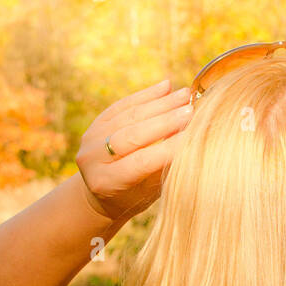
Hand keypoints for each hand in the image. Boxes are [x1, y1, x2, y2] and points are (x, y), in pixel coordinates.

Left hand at [76, 79, 193, 220]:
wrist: (99, 195)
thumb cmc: (132, 199)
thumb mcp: (147, 193)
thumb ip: (163, 168)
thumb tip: (192, 142)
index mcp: (106, 182)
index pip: (141, 162)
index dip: (168, 148)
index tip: (194, 136)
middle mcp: (93, 158)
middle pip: (132, 134)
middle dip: (164, 121)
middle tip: (191, 110)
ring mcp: (91, 138)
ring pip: (128, 116)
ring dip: (160, 103)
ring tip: (185, 95)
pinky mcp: (96, 123)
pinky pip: (123, 105)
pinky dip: (146, 95)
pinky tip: (167, 86)